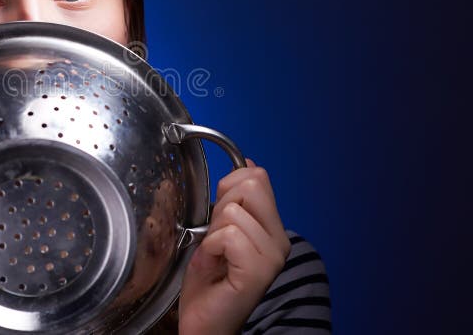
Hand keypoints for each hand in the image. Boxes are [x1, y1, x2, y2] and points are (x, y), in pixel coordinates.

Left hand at [179, 159, 290, 334]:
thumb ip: (232, 199)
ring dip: (212, 233)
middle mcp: (279, 241)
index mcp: (272, 228)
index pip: (257, 177)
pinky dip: (210, 247)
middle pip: (250, 185)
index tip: (219, 220)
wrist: (203, 322)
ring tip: (214, 256)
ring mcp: (272, 257)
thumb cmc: (208, 281)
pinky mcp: (258, 272)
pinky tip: (213, 265)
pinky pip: (228, 235)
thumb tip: (246, 164)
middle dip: (221, 207)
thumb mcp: (217, 229)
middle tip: (216, 240)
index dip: (227, 190)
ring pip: (233, 211)